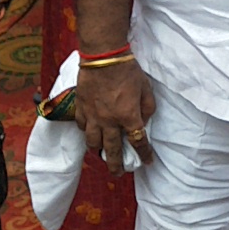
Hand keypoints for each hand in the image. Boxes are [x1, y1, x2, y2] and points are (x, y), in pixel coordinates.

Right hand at [76, 57, 155, 173]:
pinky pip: (81, 126)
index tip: (147, 161)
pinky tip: (89, 131)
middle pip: (112, 150)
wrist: (103, 56)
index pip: (138, 141)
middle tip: (118, 173)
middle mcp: (109, 121)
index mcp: (128, 116)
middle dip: (116, 165)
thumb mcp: (146, 88)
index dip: (144, 154)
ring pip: (92, 142)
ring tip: (102, 154)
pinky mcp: (80, 108)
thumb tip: (143, 121)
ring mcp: (93, 116)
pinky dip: (85, 132)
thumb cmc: (127, 70)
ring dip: (98, 150)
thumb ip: (147, 108)